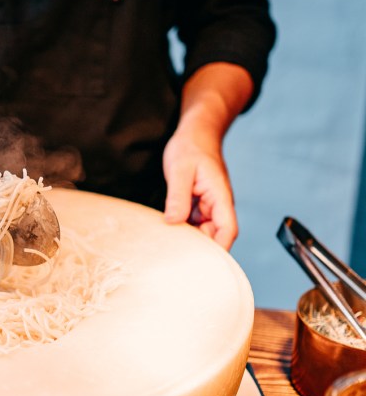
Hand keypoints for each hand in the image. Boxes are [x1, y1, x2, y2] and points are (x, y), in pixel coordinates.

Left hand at [162, 62, 253, 250]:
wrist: (195, 133)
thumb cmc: (191, 147)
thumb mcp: (180, 170)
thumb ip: (178, 196)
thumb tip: (174, 221)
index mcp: (220, 197)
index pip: (227, 229)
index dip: (219, 248)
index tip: (203, 263)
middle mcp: (217, 205)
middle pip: (214, 236)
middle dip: (199, 249)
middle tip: (175, 260)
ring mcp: (207, 207)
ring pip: (202, 232)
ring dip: (188, 241)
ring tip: (169, 251)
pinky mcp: (197, 206)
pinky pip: (192, 224)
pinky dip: (182, 231)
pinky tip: (167, 235)